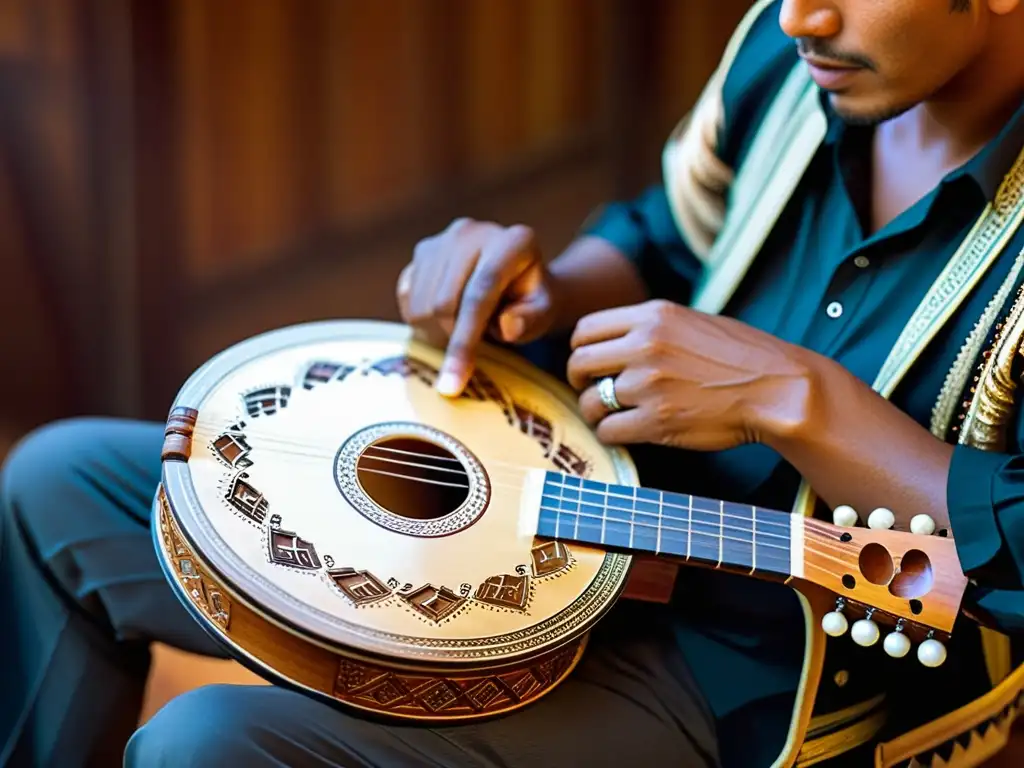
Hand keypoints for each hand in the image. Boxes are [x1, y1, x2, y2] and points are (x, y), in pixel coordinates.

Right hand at [398, 219, 558, 395]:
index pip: (479, 294)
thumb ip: (531, 320)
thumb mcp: (543, 314)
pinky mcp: (422, 251)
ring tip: (466, 328)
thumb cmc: (532, 302)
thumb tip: (508, 325)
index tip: (452, 385)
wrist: (516, 280)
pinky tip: (446, 317)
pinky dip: (421, 319)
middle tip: (472, 349)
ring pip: (421, 303)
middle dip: (452, 338)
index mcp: (512, 242)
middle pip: (443, 302)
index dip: (463, 342)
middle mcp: (472, 231)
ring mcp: (443, 239)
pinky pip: (407, 296)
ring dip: (437, 330)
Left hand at [566, 299, 816, 450]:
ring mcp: (649, 384)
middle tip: (591, 392)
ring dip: (595, 412)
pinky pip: (609, 430)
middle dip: (579, 381)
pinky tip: (626, 432)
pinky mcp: (658, 421)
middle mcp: (645, 346)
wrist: (779, 388)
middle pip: (578, 363)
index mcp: (652, 316)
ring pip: (591, 402)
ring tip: (611, 417)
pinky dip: (611, 435)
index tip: (590, 365)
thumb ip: (650, 328)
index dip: (581, 350)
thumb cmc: (741, 356)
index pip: (586, 329)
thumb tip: (612, 343)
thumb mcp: (691, 321)